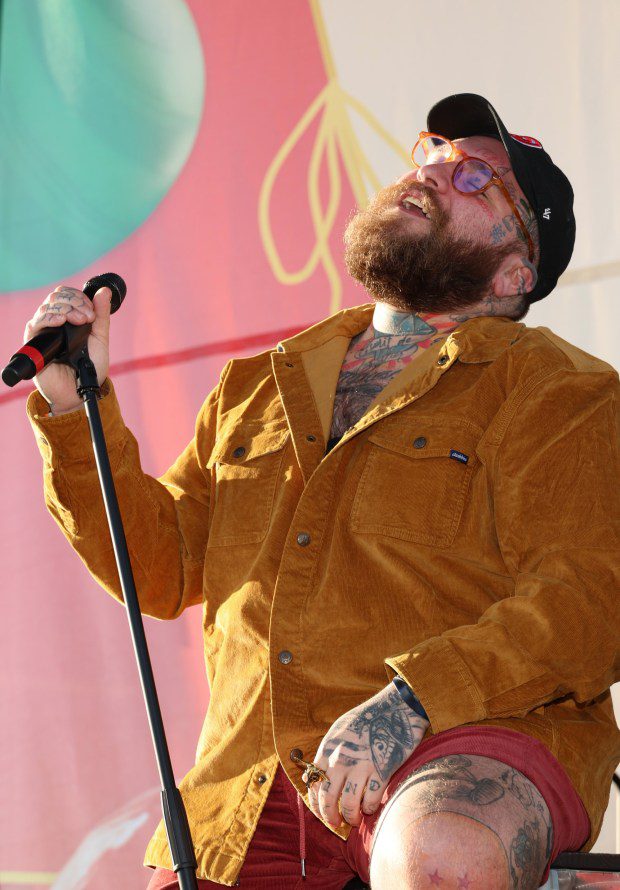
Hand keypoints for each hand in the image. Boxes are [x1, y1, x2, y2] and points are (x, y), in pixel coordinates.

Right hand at [24, 285, 111, 412]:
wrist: (80, 390)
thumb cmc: (89, 367)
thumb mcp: (100, 338)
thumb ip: (101, 315)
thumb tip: (104, 290)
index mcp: (69, 317)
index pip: (67, 294)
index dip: (80, 298)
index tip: (92, 313)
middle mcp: (54, 321)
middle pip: (56, 296)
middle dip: (75, 302)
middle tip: (87, 318)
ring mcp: (44, 330)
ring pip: (47, 305)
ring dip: (66, 308)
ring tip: (79, 321)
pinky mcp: (34, 341)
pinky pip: (36, 322)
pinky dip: (49, 317)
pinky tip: (60, 321)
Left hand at [306, 683, 427, 828]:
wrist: (395, 707)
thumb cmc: (368, 718)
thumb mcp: (339, 730)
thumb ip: (325, 754)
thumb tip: (308, 777)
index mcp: (329, 747)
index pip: (314, 782)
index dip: (315, 803)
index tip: (320, 812)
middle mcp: (341, 758)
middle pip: (328, 797)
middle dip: (330, 816)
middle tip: (336, 823)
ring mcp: (361, 765)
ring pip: (349, 804)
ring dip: (351, 817)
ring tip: (354, 819)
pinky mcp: (381, 770)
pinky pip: (371, 799)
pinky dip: (370, 808)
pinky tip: (371, 807)